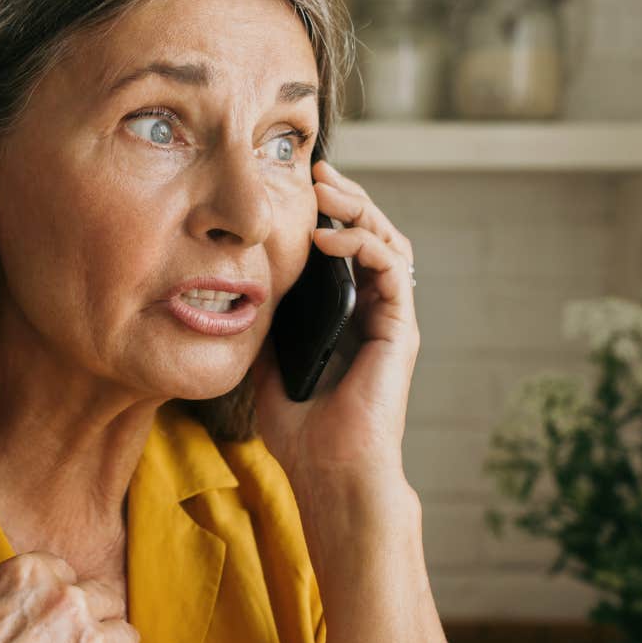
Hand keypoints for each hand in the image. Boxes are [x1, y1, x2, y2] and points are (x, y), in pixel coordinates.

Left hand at [254, 158, 418, 488]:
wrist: (328, 472)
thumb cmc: (300, 431)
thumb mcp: (268, 362)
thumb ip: (266, 321)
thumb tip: (240, 283)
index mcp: (346, 316)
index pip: (345, 249)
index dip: (326, 213)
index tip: (295, 186)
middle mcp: (374, 312)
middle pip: (372, 234)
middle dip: (346, 197)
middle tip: (315, 170)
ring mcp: (391, 318)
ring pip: (389, 241)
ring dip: (358, 209)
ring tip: (324, 189)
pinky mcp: (401, 329)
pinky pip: (391, 268)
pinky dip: (363, 243)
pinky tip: (329, 238)